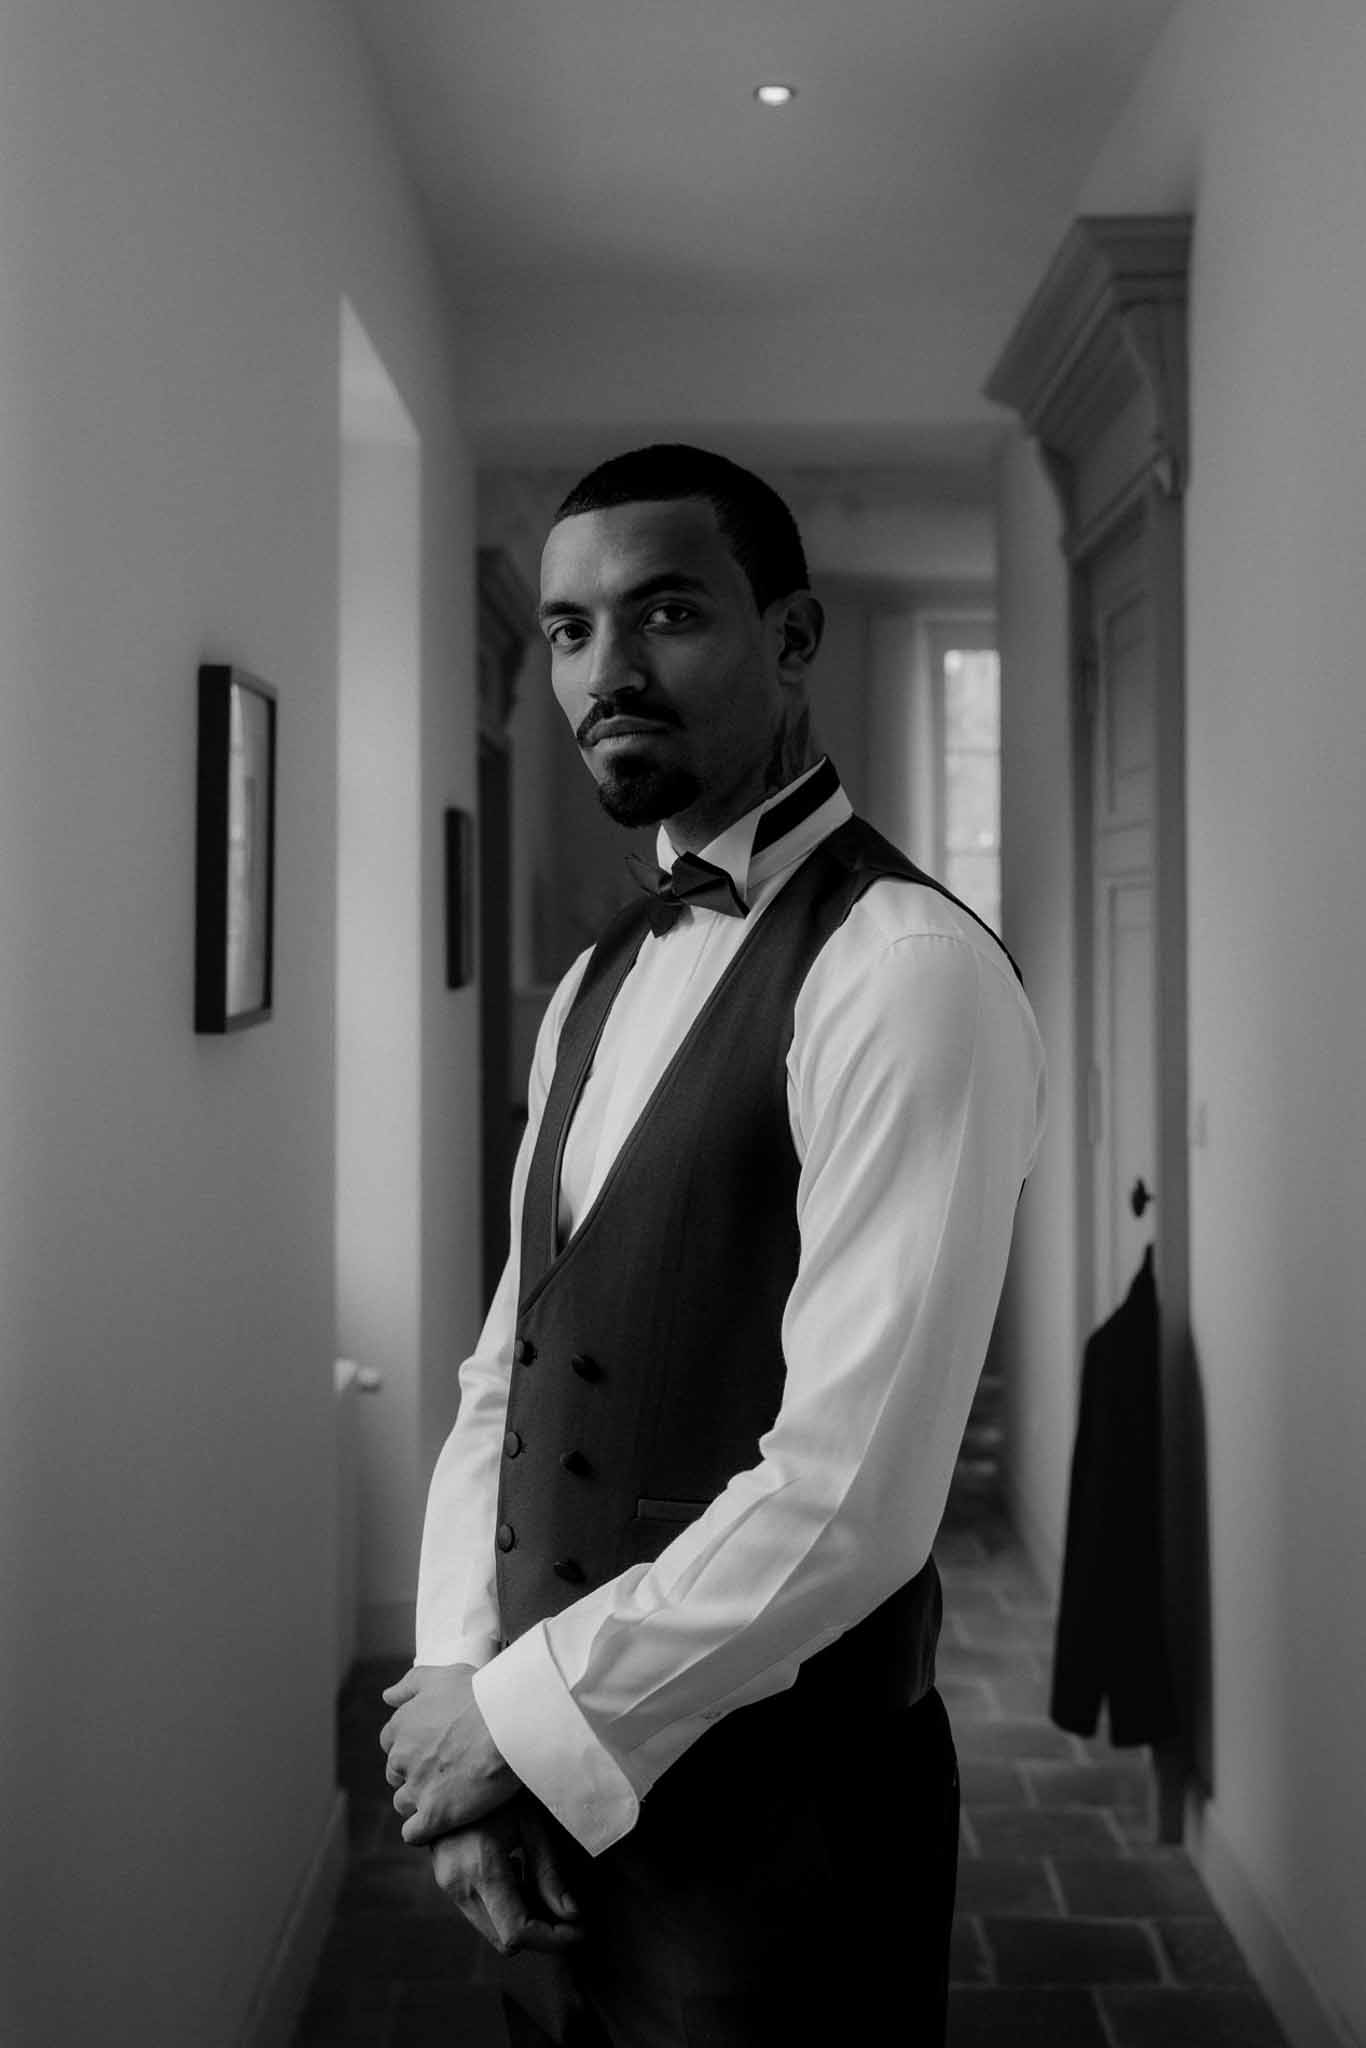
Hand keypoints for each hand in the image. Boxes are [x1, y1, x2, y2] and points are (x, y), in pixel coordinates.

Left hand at [379, 1664, 519, 1843]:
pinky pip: (413, 1834)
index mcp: (402, 1725)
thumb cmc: (481, 1696)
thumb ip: (411, 1684)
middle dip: (414, 1773)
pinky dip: (423, 1832)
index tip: (433, 1747)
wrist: (509, 1724)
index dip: (412, 1745)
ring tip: (449, 1797)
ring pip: (403, 1803)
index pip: (391, 1742)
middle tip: (446, 1770)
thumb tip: (387, 1696)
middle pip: (396, 1774)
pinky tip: (442, 1824)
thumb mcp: (444, 1676)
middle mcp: (402, 1757)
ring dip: (419, 1802)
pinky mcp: (434, 1815)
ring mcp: (417, 1788)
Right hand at [430, 1802, 583, 1956]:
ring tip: (540, 1881)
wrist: (449, 1770)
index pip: (517, 1932)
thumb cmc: (498, 1788)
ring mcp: (447, 1886)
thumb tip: (572, 1915)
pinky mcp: (445, 1883)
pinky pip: (481, 1914)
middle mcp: (458, 1884)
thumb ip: (549, 1872)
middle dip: (540, 1934)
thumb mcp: (529, 1822)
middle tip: (569, 1913)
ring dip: (521, 1921)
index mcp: (481, 1867)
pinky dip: (504, 1908)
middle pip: (504, 1942)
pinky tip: (517, 1872)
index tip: (579, 1930)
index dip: (552, 1939)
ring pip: (492, 1932)